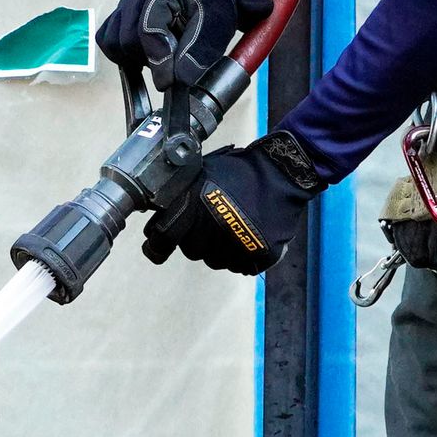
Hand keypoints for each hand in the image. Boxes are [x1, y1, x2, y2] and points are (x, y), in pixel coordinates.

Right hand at [96, 0, 261, 75]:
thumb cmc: (212, 7)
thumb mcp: (214, 28)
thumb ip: (196, 53)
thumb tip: (177, 80)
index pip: (147, 32)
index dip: (158, 61)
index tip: (168, 83)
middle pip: (126, 41)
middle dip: (148, 59)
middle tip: (171, 62)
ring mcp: (125, 5)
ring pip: (112, 42)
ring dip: (133, 57)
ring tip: (159, 56)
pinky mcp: (120, 15)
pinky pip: (106, 39)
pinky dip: (122, 53)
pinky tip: (144, 55)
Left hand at [144, 134, 323, 275]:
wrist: (280, 172)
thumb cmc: (239, 171)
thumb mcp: (199, 175)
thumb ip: (178, 196)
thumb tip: (156, 212)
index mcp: (191, 211)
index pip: (161, 240)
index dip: (158, 243)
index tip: (158, 244)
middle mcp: (209, 232)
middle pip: (191, 251)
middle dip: (197, 240)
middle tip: (212, 222)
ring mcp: (234, 247)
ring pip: (215, 261)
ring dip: (220, 249)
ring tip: (233, 226)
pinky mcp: (257, 255)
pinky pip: (240, 266)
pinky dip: (242, 255)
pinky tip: (247, 234)